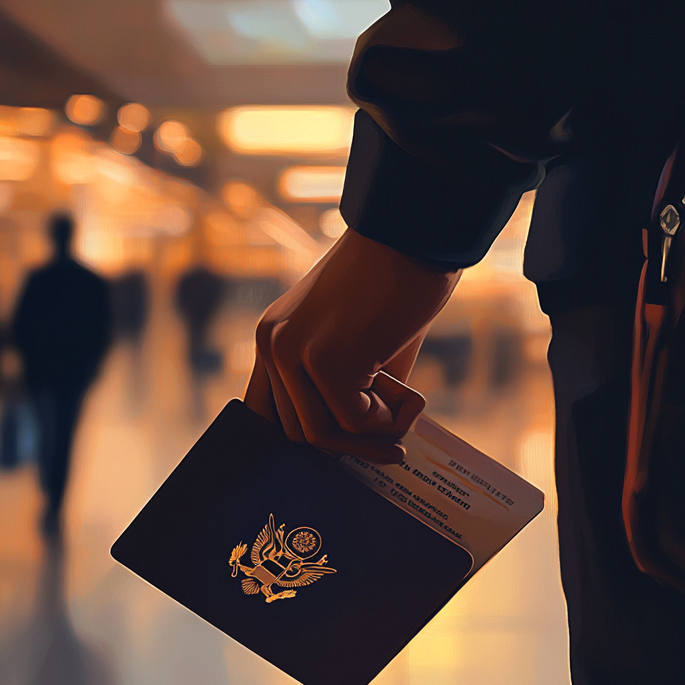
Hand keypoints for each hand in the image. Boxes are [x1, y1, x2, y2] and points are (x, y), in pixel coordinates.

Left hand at [245, 229, 461, 462]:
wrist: (417, 236)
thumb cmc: (397, 285)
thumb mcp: (358, 345)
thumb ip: (343, 391)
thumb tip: (354, 449)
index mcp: (272, 338)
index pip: (267, 414)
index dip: (310, 436)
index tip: (351, 446)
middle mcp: (272, 344)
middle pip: (299, 433)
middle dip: (351, 442)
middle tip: (394, 432)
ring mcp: (294, 353)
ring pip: (324, 434)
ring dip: (373, 433)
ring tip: (408, 406)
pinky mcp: (327, 360)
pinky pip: (355, 422)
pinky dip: (390, 420)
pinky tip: (412, 396)